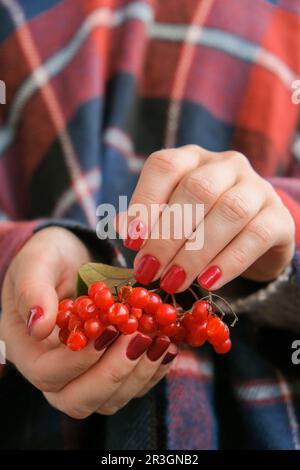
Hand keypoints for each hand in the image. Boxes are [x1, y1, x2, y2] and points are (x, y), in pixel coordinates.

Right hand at [0, 227, 176, 417]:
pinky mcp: (110, 372)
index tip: (108, 331)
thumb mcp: (37, 263)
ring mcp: (83, 377)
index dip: (78, 360)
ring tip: (159, 341)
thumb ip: (33, 291)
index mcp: (28, 351)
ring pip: (110, 400)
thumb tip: (38, 327)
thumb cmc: (50, 260)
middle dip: (114, 374)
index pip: (48, 374)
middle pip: (79, 400)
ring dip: (138, 374)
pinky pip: (131, 388)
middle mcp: (54, 373)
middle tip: (139, 339)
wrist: (72, 259)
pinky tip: (167, 346)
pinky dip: (153, 372)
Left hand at [123, 146, 294, 292]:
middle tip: (149, 271)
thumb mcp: (174, 216)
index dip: (145, 202)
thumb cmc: (203, 224)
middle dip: (168, 235)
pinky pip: (256, 236)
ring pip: (229, 211)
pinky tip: (208, 282)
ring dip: (196, 252)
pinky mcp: (279, 216)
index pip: (165, 166)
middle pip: (197, 190)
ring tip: (173, 282)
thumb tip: (121, 230)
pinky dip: (229, 261)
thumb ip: (150, 221)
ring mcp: (257, 187)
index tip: (130, 241)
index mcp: (192, 158)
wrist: (254, 235)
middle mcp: (226, 165)